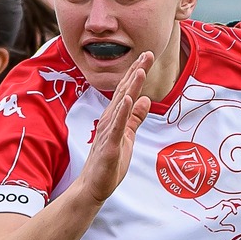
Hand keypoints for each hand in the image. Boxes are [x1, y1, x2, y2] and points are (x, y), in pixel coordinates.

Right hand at [73, 52, 153, 208]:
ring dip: (130, 87)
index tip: (147, 55)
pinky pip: (117, 126)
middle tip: (148, 53)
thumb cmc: (109, 162)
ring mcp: (109, 131)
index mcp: (115, 117)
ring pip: (120, 105)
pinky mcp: (110, 145)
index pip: (127, 90)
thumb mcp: (127, 135)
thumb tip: (146, 100)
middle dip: (136, 72)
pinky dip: (122, 112)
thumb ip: (135, 117)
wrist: (93, 186)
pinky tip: (127, 99)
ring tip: (140, 70)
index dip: (137, 72)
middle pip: (124, 91)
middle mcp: (110, 119)